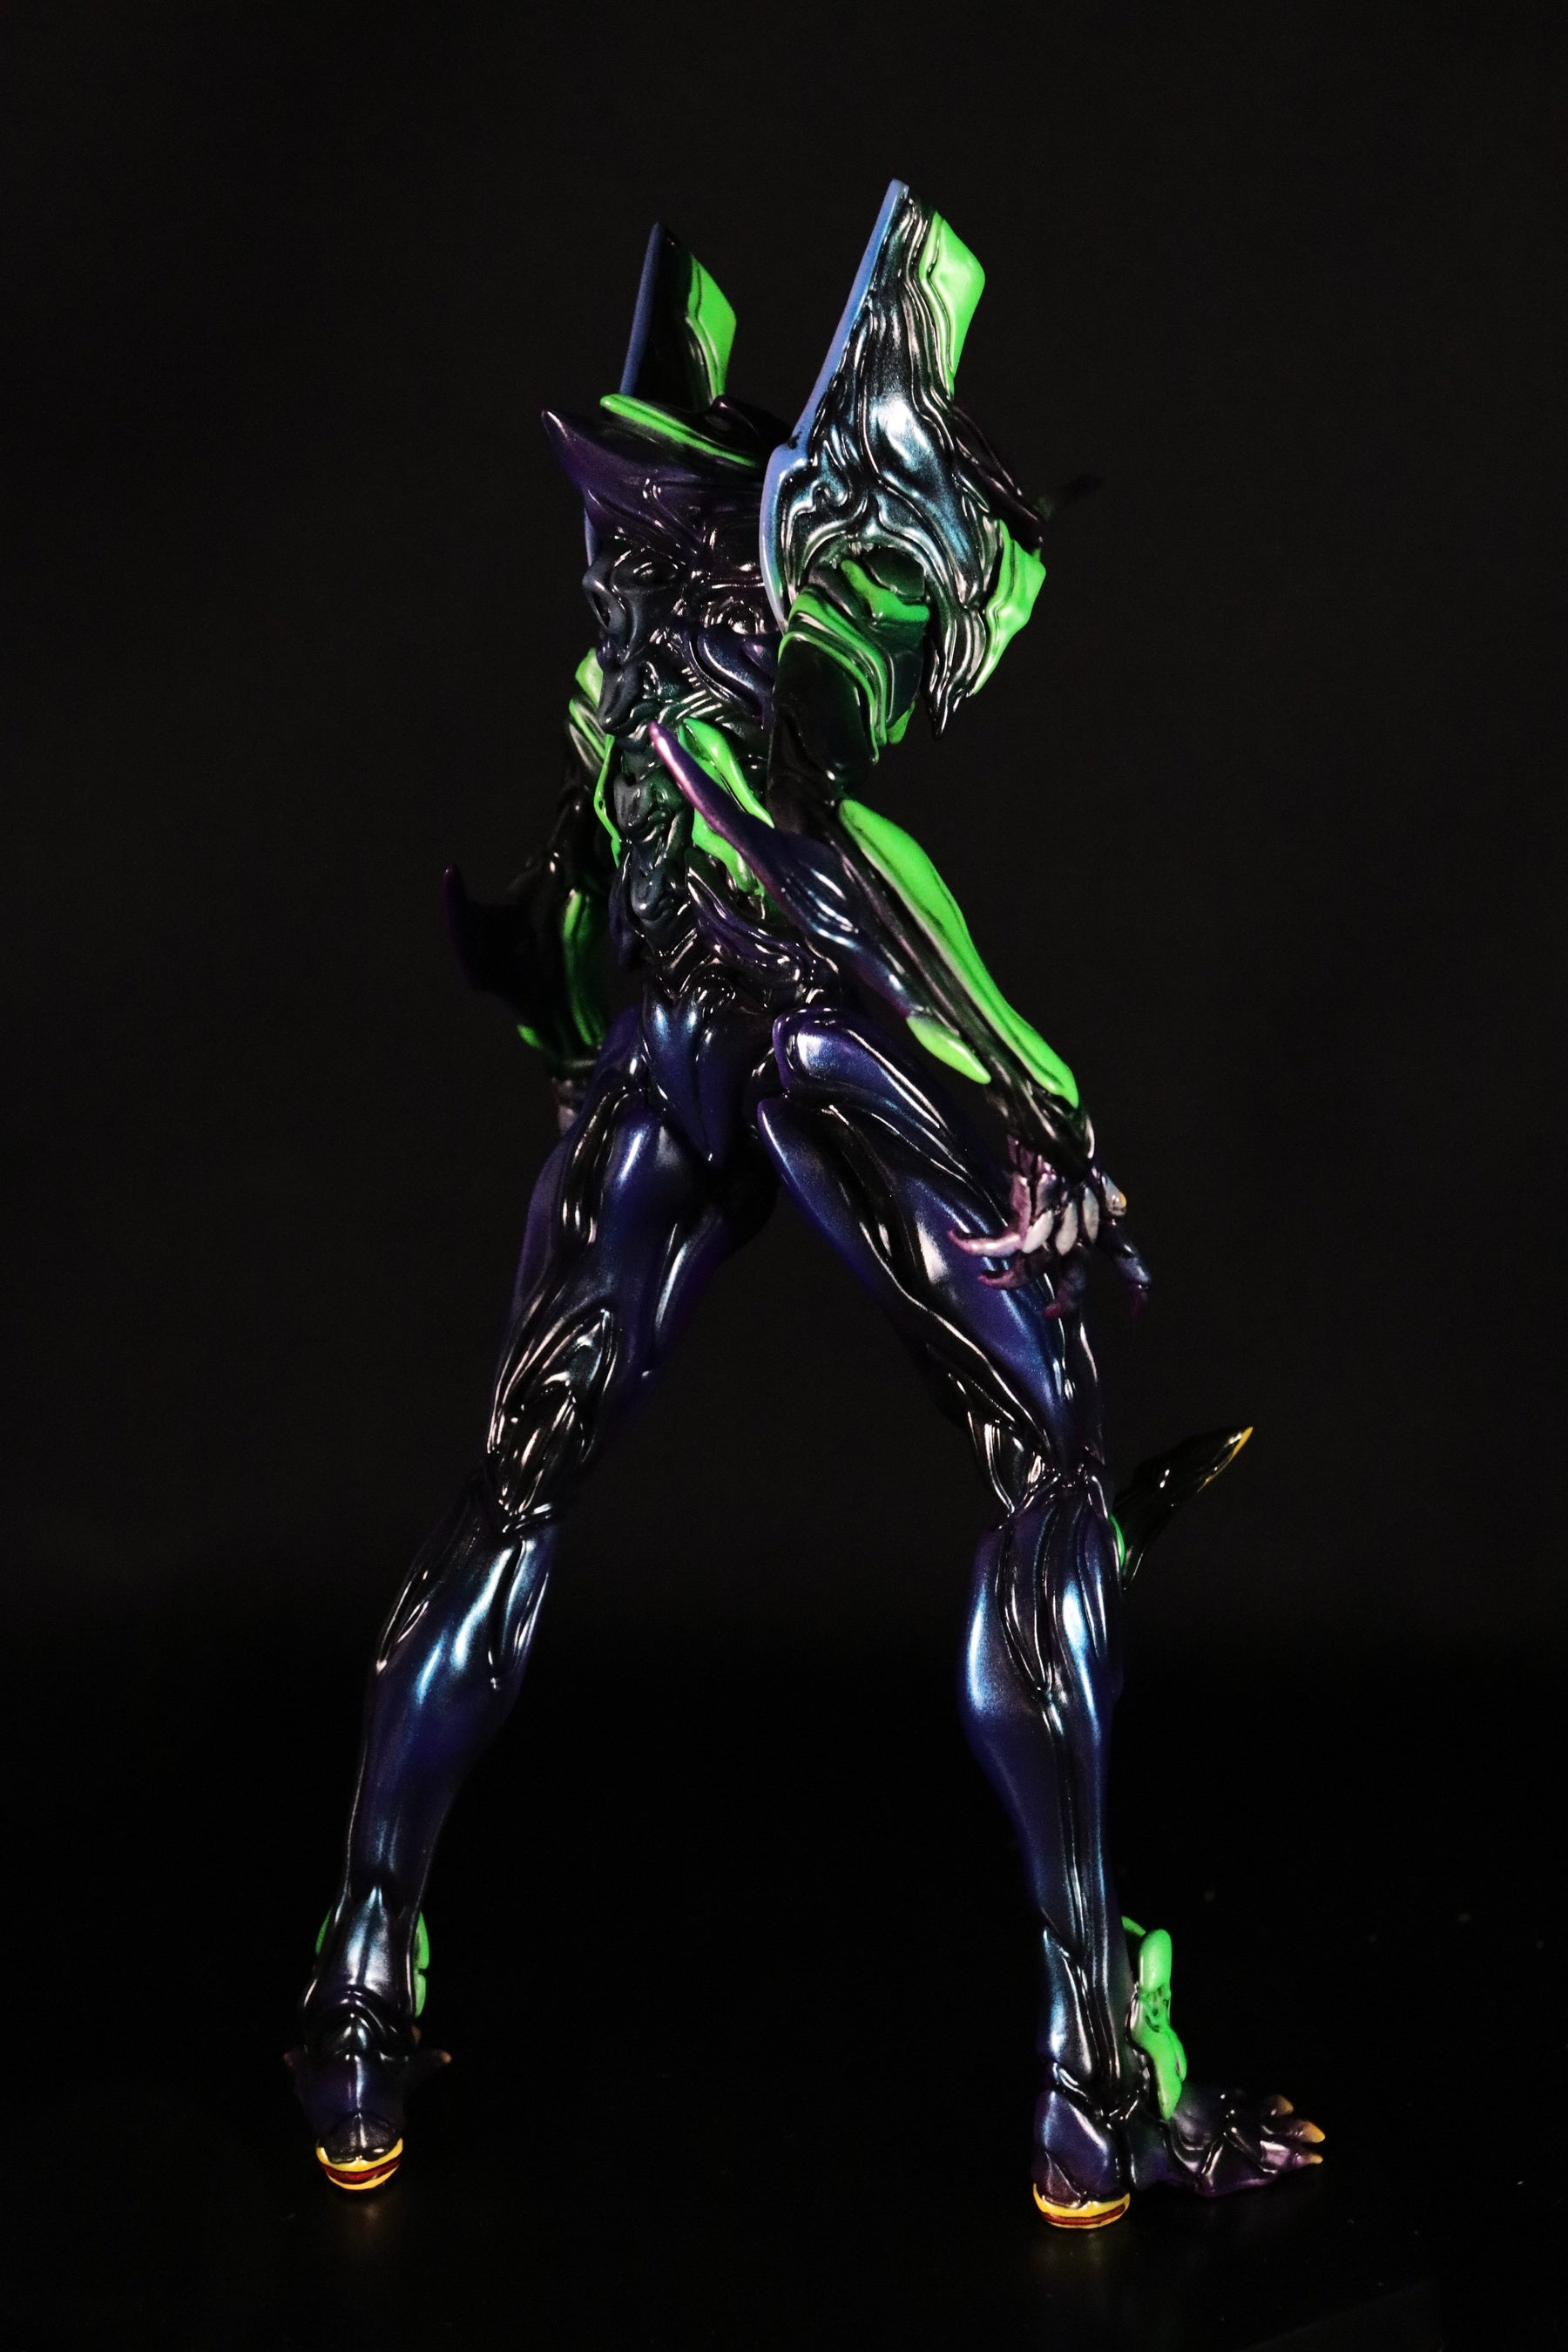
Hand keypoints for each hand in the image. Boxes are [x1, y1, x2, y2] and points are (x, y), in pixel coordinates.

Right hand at [951, 1140, 1149, 1314]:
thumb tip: (1118, 1209)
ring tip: (987, 1278)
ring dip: (1006, 1279)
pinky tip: (960, 1240)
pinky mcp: (1026, 1212)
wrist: (1048, 1117)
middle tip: (1051, 1314)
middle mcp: (1081, 1225)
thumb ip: (1104, 1196)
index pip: (1124, 1254)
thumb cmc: (1066, 1140)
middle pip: (1077, 1277)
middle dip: (1065, 1301)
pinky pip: (1001, 1244)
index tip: (1140, 1307)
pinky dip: (978, 1245)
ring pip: (1033, 1268)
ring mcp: (1053, 1221)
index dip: (1136, 1283)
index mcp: (1100, 1216)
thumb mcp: (1091, 1171)